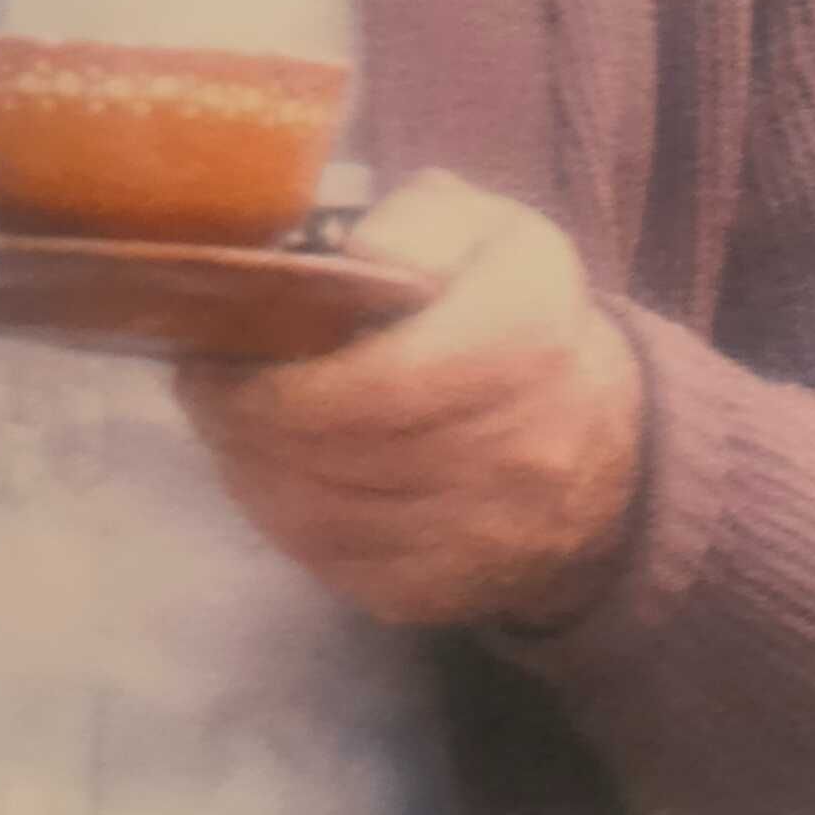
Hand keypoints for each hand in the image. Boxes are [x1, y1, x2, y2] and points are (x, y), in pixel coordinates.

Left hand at [175, 170, 644, 628]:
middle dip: (243, 419)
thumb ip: (423, 221)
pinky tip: (283, 476)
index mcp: (528, 343)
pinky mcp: (441, 592)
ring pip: (313, 512)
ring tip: (242, 425)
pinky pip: (327, 563)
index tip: (217, 354)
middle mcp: (517, 452)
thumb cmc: (519, 322)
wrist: (603, 450)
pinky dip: (284, 518)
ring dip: (251, 468)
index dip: (275, 379)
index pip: (374, 386)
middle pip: (328, 451)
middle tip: (211, 387)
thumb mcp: (493, 234)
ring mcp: (479, 537)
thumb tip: (358, 259)